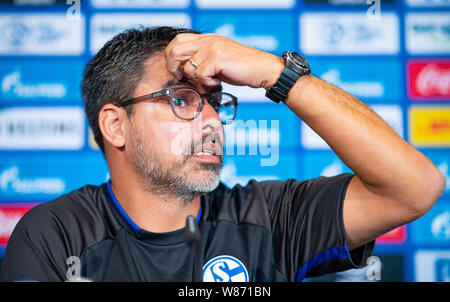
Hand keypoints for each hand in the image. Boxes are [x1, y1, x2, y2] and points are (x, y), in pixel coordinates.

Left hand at [164, 33, 283, 89]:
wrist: (262, 69)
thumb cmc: (241, 68)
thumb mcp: (217, 60)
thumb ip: (201, 60)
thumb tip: (182, 71)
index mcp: (207, 38)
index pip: (177, 40)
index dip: (171, 56)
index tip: (177, 70)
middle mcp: (208, 40)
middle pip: (175, 48)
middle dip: (173, 66)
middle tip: (182, 77)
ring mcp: (212, 48)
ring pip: (188, 66)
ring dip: (197, 79)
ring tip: (211, 81)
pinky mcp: (217, 58)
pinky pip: (200, 74)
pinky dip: (207, 83)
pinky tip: (218, 82)